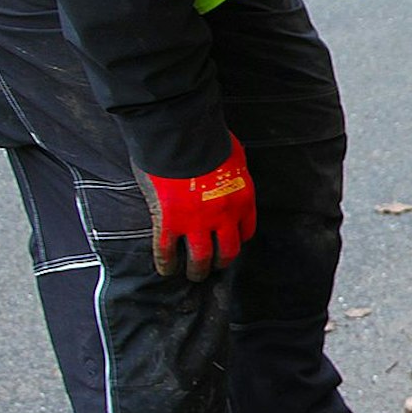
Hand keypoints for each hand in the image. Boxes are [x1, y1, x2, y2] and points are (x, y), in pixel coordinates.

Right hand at [135, 133, 256, 281]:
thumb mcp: (234, 155)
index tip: (231, 242)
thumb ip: (232, 170)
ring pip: (201, 258)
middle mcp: (224, 216)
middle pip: (228, 251)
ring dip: (197, 270)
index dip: (237, 239)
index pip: (245, 230)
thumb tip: (228, 167)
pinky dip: (166, 263)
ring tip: (193, 275)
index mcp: (242, 199)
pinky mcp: (170, 222)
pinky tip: (165, 270)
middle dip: (221, 262)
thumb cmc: (209, 138)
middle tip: (215, 267)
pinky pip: (167, 250)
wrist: (184, 137)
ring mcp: (197, 222)